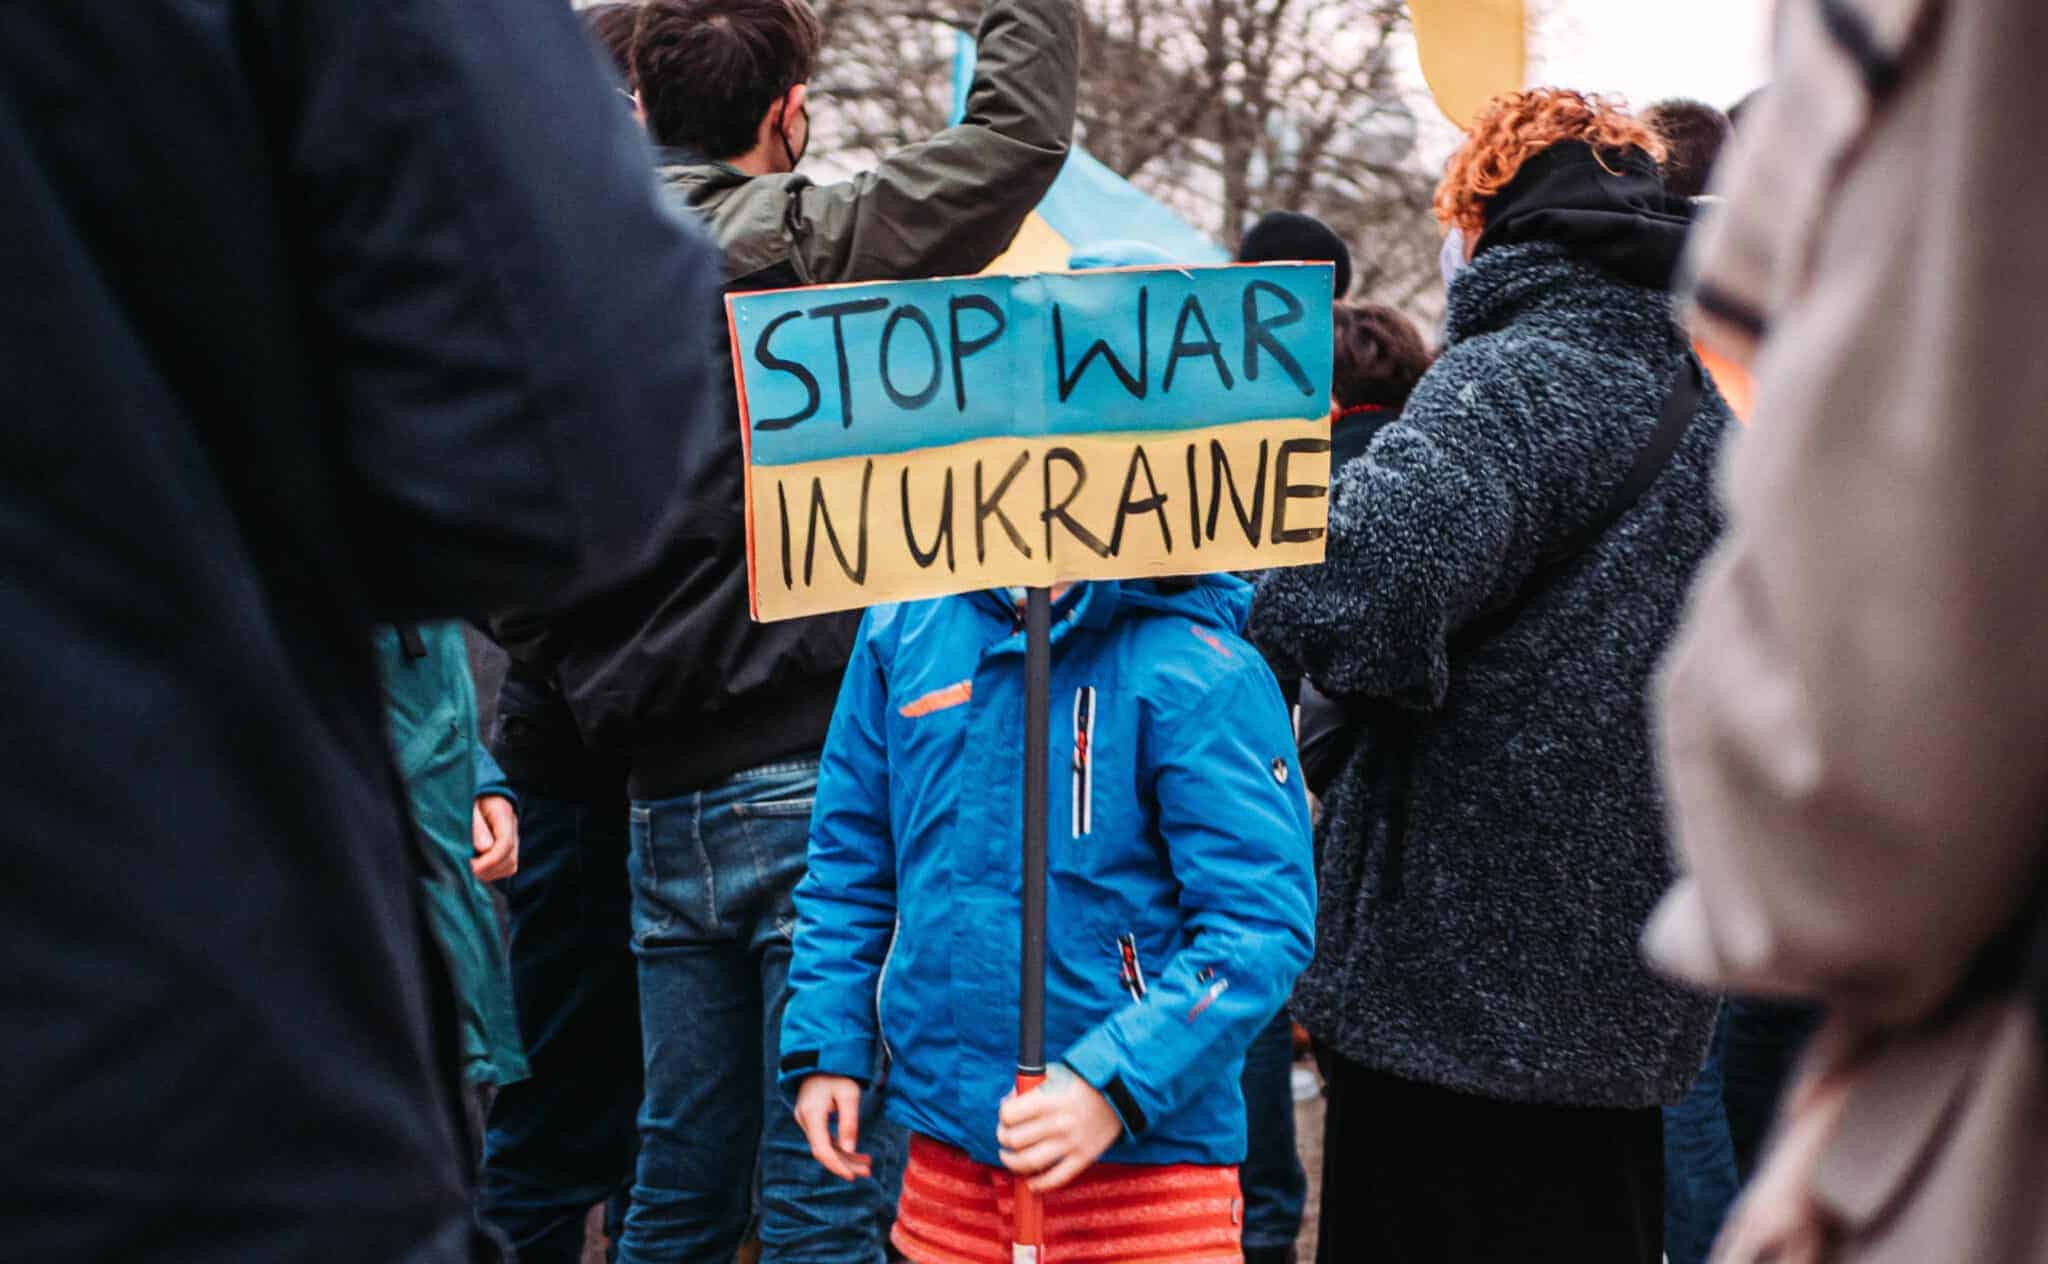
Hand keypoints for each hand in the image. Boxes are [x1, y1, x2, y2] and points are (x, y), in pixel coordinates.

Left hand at [471, 794, 518, 880]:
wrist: (479, 797)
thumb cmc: (469, 801)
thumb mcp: (469, 809)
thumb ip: (477, 827)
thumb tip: (484, 848)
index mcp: (504, 816)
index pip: (506, 843)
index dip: (490, 860)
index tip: (471, 867)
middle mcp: (513, 830)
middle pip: (510, 860)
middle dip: (487, 869)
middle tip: (465, 868)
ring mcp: (513, 841)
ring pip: (509, 867)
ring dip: (489, 873)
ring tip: (470, 867)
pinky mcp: (508, 851)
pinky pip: (506, 869)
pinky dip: (491, 873)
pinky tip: (476, 867)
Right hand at [794, 1074, 872, 1181]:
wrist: (821, 1061)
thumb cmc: (837, 1075)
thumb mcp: (849, 1095)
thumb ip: (849, 1122)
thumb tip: (849, 1151)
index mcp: (812, 1114)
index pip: (821, 1149)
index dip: (836, 1165)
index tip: (852, 1176)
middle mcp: (804, 1120)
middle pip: (823, 1152)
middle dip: (845, 1164)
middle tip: (866, 1173)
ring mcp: (805, 1121)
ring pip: (824, 1147)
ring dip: (845, 1158)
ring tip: (866, 1165)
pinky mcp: (810, 1121)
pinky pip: (823, 1140)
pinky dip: (839, 1148)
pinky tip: (855, 1154)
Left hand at [996, 1064, 1124, 1191]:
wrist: (1120, 1093)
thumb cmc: (1081, 1081)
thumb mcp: (1053, 1073)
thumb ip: (1028, 1085)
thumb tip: (1007, 1103)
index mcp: (1049, 1099)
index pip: (1009, 1114)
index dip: (1003, 1116)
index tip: (1006, 1116)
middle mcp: (1059, 1122)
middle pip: (1015, 1140)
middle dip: (1004, 1138)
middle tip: (1005, 1136)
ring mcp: (1071, 1143)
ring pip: (1028, 1163)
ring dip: (1012, 1162)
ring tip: (1009, 1157)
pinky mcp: (1083, 1158)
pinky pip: (1055, 1179)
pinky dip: (1038, 1184)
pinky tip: (1031, 1181)